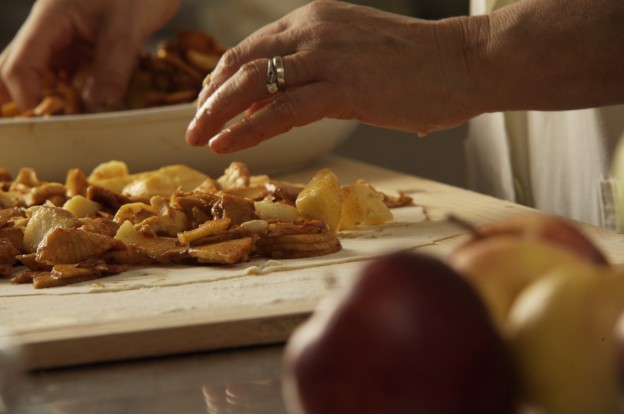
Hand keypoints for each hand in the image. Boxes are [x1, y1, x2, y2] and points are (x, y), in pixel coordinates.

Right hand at [0, 0, 179, 111]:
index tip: (36, 119)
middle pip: (19, 66)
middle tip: (21, 128)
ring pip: (44, 71)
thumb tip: (95, 114)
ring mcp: (67, 36)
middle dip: (14, 96)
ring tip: (48, 124)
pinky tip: (79, 109)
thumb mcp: (124, 32)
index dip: (24, 94)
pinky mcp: (86, 43)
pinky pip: (70, 71)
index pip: (21, 62)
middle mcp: (51, 28)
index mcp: (49, 18)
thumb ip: (109, 73)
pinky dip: (71, 92)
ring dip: (45, 97)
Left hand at [186, 0, 478, 153]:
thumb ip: (314, 70)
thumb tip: (278, 98)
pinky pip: (281, 110)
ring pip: (253, 84)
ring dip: (218, 114)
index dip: (222, 79)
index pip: (251, 48)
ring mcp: (327, 57)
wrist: (465, 61)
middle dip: (209, 98)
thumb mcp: (354, 55)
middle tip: (192, 126)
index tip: (209, 105)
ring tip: (197, 140)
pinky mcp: (343, 88)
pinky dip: (248, 129)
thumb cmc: (418, 64)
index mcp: (313, 19)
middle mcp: (312, 31)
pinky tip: (227, 145)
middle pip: (241, 63)